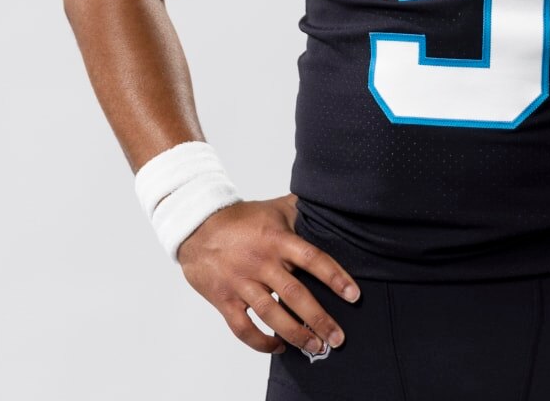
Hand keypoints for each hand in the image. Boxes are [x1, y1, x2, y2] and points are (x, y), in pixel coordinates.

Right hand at [175, 192, 360, 357]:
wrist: (196, 227)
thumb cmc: (240, 219)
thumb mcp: (275, 208)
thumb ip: (302, 210)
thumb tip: (332, 204)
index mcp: (277, 239)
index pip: (312, 259)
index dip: (335, 277)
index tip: (353, 295)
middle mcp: (261, 262)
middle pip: (295, 294)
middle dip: (319, 319)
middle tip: (338, 338)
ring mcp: (241, 282)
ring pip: (271, 315)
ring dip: (295, 334)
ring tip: (315, 346)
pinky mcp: (224, 299)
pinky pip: (243, 328)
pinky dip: (261, 342)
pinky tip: (278, 346)